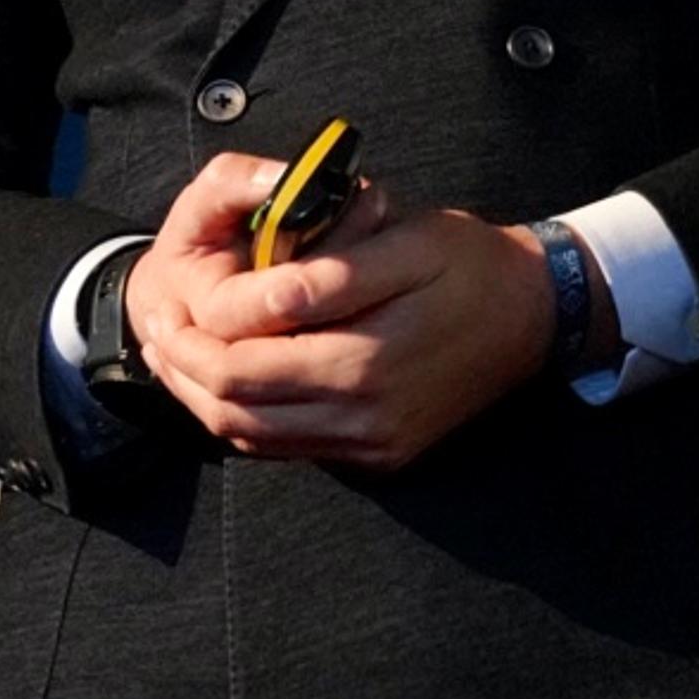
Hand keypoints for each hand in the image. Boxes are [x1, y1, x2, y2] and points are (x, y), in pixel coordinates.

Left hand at [126, 161, 556, 473]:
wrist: (540, 316)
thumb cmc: (473, 265)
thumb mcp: (406, 245)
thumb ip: (325, 278)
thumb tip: (256, 299)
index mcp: (364, 363)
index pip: (236, 367)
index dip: (187, 339)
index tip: (165, 303)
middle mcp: (362, 418)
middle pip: (233, 411)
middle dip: (183, 372)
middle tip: (158, 331)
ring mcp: (372, 444)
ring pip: (254, 438)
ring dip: (207, 399)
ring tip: (181, 356)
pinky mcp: (380, 454)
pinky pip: (292, 446)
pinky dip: (250, 418)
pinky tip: (236, 382)